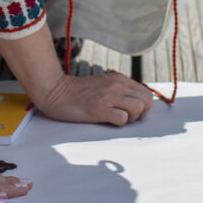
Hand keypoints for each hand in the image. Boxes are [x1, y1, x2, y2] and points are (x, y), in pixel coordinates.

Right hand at [34, 70, 153, 125]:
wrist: (56, 92)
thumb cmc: (80, 93)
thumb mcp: (104, 84)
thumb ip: (120, 90)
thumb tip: (138, 103)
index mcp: (119, 79)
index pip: (147, 94)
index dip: (143, 106)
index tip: (130, 111)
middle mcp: (116, 85)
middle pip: (146, 101)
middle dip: (140, 114)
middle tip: (125, 117)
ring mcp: (108, 97)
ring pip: (138, 108)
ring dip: (131, 118)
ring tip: (116, 118)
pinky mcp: (98, 109)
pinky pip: (122, 119)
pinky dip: (119, 123)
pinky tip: (107, 121)